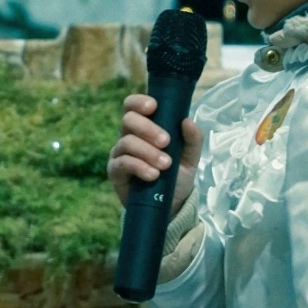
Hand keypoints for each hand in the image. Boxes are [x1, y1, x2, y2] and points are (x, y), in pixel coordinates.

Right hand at [107, 94, 203, 210]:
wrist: (170, 205)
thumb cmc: (177, 176)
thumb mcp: (190, 158)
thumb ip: (193, 139)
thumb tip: (187, 121)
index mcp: (145, 126)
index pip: (133, 106)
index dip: (139, 102)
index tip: (153, 107)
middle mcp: (129, 136)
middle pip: (128, 120)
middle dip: (148, 128)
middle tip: (166, 142)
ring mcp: (120, 153)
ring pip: (126, 142)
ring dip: (147, 152)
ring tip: (165, 165)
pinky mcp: (115, 171)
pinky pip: (122, 163)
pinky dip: (139, 167)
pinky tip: (153, 175)